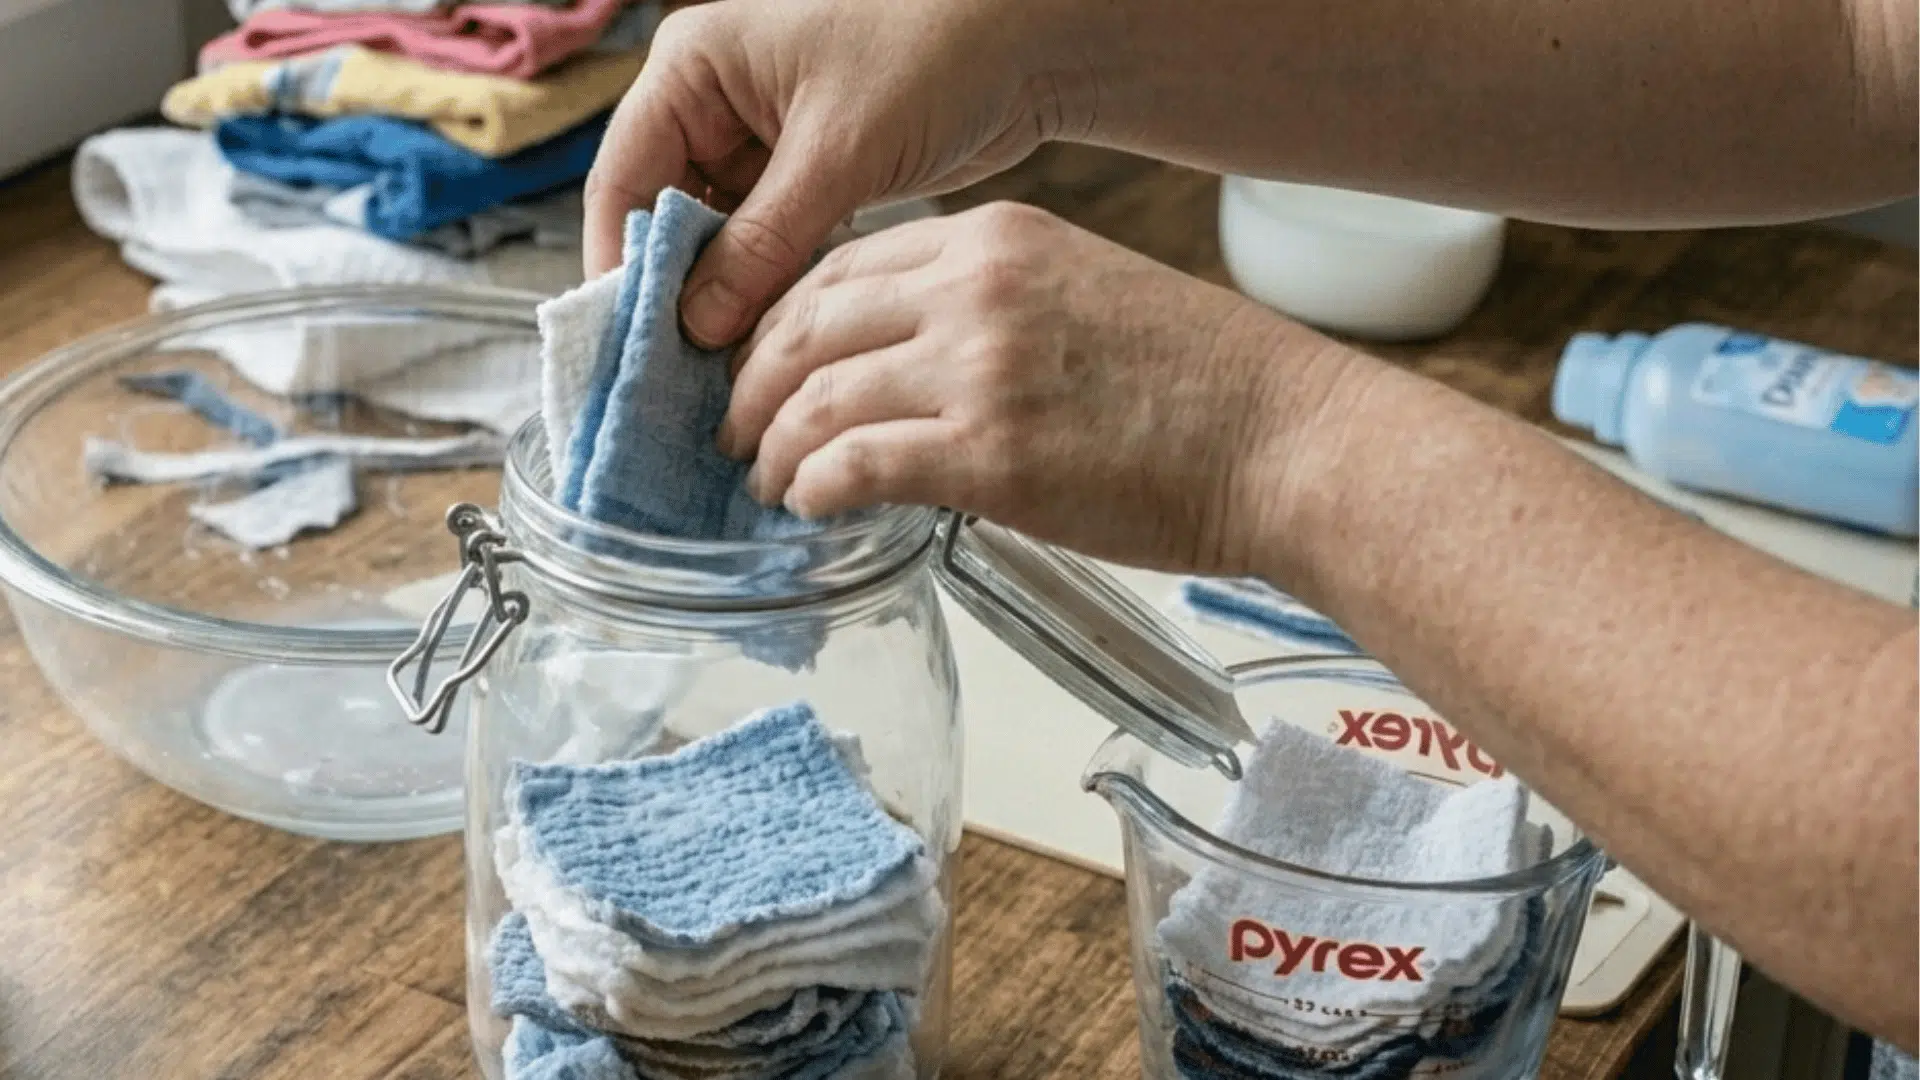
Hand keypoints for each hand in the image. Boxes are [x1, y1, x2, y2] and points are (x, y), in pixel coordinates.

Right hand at [585, 0, 1079, 347]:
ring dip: (722, 298)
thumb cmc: (932, 56)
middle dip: (674, 293)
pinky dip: (766, 285)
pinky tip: (770, 341)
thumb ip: (761, 244)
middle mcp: (711, 101)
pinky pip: (762, 242)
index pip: (624, 181)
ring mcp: (756, 139)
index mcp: (693, 69)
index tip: (631, 347)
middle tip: (678, 377)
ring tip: (723, 374)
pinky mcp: (803, 173)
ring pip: (713, 238)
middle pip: (662, 215)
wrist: (1027, 44)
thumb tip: (696, 327)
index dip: (622, 268)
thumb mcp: (837, 155)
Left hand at [717, 202, 1348, 577]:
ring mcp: (979, 368)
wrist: (1287, 442)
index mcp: (997, 238)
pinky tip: (808, 505)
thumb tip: (911, 367)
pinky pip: (854, 464)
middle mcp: (975, 288)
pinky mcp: (989, 455)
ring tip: (767, 481)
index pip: (841, 267)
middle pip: (806, 322)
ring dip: (773, 446)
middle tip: (735, 430)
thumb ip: (992, 312)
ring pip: (815, 396)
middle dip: (752, 382)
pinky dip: (813, 486)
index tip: (760, 366)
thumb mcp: (1086, 297)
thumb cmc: (1206, 387)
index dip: (779, 322)